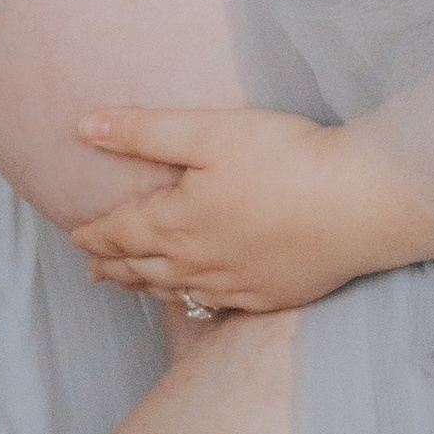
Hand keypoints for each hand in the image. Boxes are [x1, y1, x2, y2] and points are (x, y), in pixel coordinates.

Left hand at [69, 106, 433, 313]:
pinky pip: (214, 306)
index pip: (120, 233)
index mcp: (176, 222)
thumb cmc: (285, 160)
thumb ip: (144, 131)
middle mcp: (197, 262)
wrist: (358, 204)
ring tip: (127, 285)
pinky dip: (189, 303)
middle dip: (111, 266)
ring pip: (173, 291)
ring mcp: (234, 284)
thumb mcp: (208, 132)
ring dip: (143, 287)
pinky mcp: (268, 295)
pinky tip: (192, 300)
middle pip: (141, 268)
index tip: (75, 236)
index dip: (93, 234)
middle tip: (91, 268)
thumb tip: (83, 127)